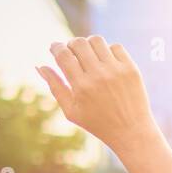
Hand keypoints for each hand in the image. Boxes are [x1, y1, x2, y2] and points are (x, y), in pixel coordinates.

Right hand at [37, 37, 157, 152]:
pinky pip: (115, 47)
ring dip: (88, 44)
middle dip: (71, 44)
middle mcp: (99, 76)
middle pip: (79, 43)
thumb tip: (39, 66)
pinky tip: (105, 61)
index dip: (55, 47)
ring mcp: (116, 71)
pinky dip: (107, 50)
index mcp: (81, 86)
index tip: (54, 48)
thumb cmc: (97, 123)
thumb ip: (55, 87)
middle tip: (71, 52)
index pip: (63, 55)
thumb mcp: (71, 110)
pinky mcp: (131, 69)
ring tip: (88, 55)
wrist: (131, 131)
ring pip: (97, 40)